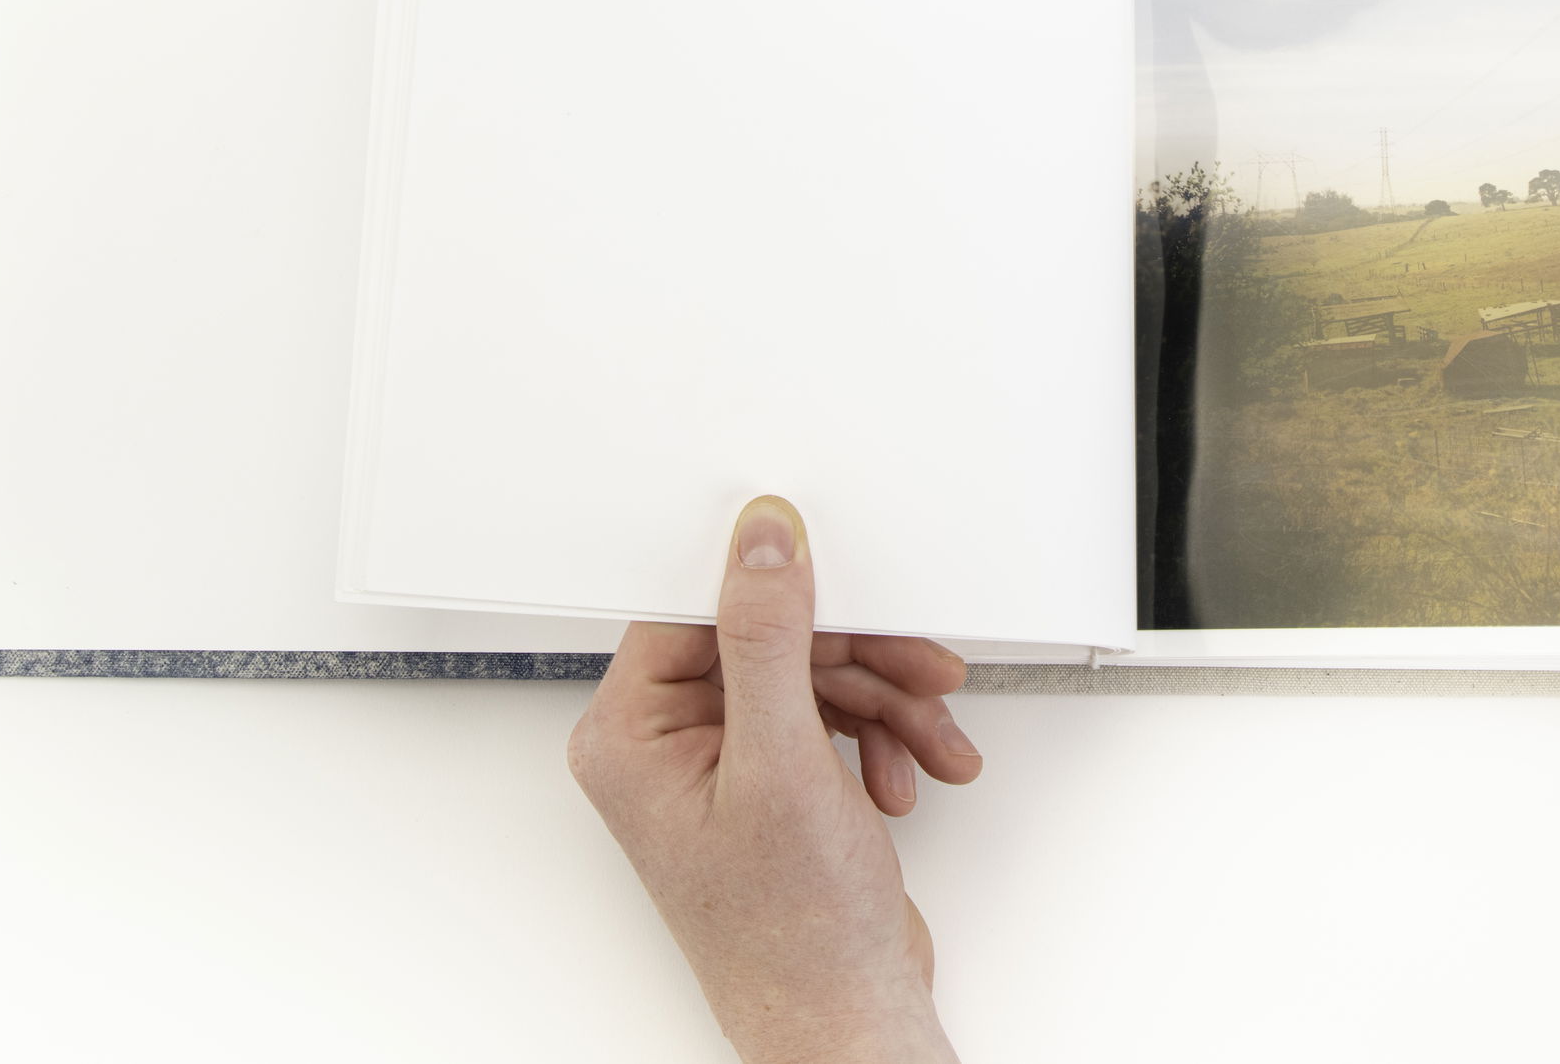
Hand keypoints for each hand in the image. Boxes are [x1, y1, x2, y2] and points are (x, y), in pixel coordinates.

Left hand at [566, 496, 980, 1063]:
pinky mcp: (774, 786)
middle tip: (920, 671)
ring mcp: (723, 768)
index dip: (774, 594)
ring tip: (929, 740)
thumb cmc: (792, 934)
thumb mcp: (782, 763)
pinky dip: (883, 738)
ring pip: (812, 679)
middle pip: (769, 643)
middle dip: (859, 662)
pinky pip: (832, 720)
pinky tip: (908, 775)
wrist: (848, 1018)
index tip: (839, 578)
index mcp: (630, 737)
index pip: (695, 613)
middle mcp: (666, 748)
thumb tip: (760, 543)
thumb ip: (766, 640)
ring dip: (885, 703)